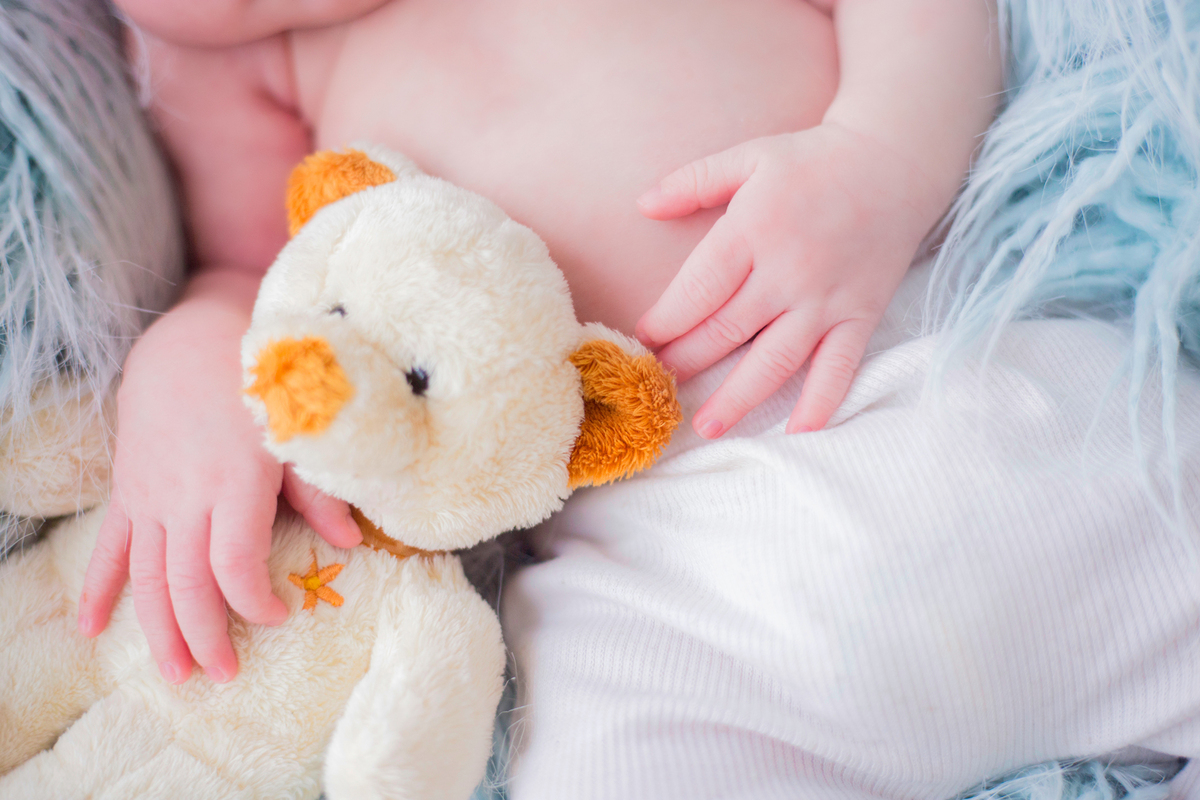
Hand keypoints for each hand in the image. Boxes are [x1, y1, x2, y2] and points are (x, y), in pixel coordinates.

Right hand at [77, 274, 362, 683]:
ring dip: (158, 630)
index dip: (255, 601)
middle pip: (186, 583)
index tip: (281, 617)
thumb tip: (352, 541)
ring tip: (175, 676)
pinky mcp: (129, 490)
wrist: (190, 337)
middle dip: (206, 636)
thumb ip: (319, 488)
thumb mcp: (298, 429)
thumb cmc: (258, 382)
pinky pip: (109, 547)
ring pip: (146, 577)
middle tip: (224, 677)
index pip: (235, 563)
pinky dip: (99, 588)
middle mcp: (186, 496)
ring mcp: (150, 496)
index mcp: (234, 481)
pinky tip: (90, 628)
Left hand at [635, 124, 937, 437]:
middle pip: (726, 330)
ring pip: (774, 360)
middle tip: (659, 384)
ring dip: (738, 398)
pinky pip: (840, 366)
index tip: (643, 341)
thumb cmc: (813, 159)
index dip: (666, 321)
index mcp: (753, 230)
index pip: (698, 290)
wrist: (896, 160)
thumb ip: (693, 182)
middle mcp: (788, 271)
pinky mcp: (861, 315)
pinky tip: (799, 430)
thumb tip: (641, 205)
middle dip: (687, 361)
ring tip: (707, 426)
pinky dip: (822, 401)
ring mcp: (826, 298)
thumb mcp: (748, 156)